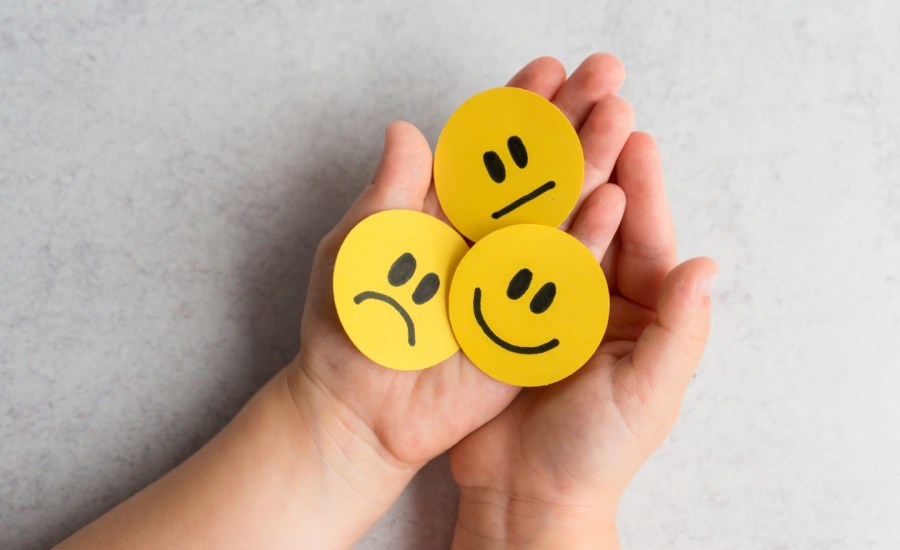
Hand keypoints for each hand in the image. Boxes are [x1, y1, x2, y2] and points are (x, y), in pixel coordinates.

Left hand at [284, 53, 639, 539]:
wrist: (357, 405)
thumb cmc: (349, 323)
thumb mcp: (360, 244)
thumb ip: (390, 190)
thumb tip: (407, 128)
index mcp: (445, 213)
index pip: (490, 150)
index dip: (518, 109)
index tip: (548, 70)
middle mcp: (485, 238)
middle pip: (536, 171)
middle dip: (570, 120)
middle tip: (606, 74)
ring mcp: (510, 276)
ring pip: (557, 213)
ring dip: (589, 163)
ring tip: (620, 116)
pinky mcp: (527, 320)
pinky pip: (562, 277)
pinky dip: (587, 239)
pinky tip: (613, 200)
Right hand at [449, 55, 717, 547]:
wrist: (525, 495)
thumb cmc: (595, 454)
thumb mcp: (647, 395)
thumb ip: (679, 333)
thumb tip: (706, 265)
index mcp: (640, 316)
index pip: (645, 241)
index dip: (641, 188)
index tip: (634, 135)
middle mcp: (595, 300)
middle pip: (598, 220)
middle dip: (597, 163)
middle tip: (593, 106)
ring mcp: (545, 302)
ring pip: (549, 227)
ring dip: (547, 178)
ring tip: (542, 126)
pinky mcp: (501, 311)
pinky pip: (504, 256)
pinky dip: (500, 219)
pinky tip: (491, 180)